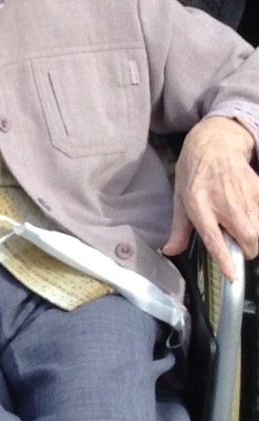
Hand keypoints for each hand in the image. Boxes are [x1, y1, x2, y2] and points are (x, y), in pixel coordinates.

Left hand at [165, 115, 258, 281]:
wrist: (215, 145)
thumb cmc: (193, 173)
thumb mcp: (179, 198)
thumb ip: (178, 229)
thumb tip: (169, 251)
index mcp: (198, 204)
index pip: (213, 236)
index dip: (224, 258)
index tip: (233, 275)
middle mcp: (224, 202)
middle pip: (248, 238)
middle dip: (247, 250)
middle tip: (237, 245)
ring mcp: (245, 196)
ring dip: (254, 238)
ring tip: (241, 228)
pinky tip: (249, 215)